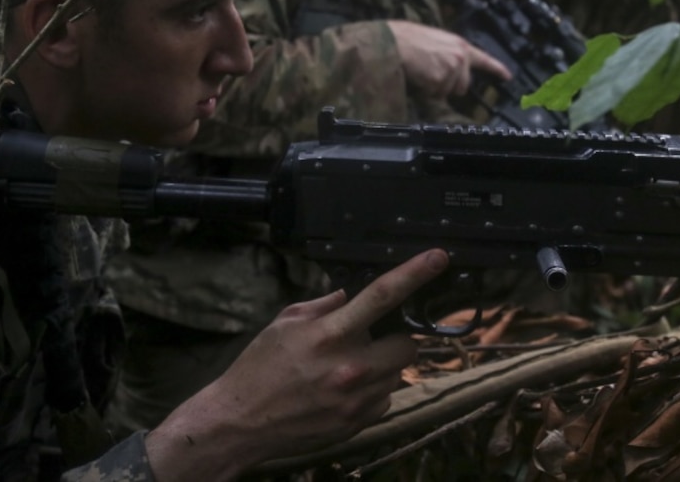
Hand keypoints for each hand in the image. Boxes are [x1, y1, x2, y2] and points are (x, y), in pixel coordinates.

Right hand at [145, 249, 449, 479]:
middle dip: (394, 338)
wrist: (241, 422)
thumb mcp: (284, 323)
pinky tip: (344, 392)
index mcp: (330, 334)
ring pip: (397, 373)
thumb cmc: (259, 368)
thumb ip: (323, 307)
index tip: (438, 258)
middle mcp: (351, 367)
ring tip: (348, 369)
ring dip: (381, 366)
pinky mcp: (359, 423)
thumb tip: (350, 296)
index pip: (381, 296)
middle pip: (406, 344)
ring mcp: (357, 399)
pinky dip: (372, 392)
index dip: (414, 273)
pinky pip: (384, 400)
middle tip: (369, 340)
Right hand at [386, 20, 511, 98]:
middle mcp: (460, 57)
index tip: (507, 77)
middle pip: (463, 86)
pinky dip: (425, 89)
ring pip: (447, 92)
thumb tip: (451, 68)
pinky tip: (418, 75)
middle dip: (448, 85)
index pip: (484, 59)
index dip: (497, 69)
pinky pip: (435, 94)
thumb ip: (449, 53)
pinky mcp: (441, 79)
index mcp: (460, 45)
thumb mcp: (436, 40)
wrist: (393, 42)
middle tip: (431, 73)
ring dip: (434, 88)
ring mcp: (452, 69)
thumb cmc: (408, 39)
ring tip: (422, 71)